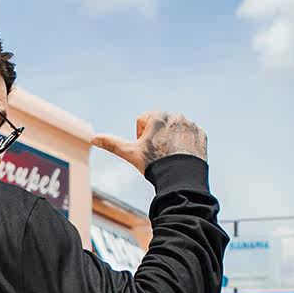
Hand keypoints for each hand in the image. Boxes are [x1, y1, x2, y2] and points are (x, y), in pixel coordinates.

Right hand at [90, 110, 207, 174]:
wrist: (179, 177)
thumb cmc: (153, 164)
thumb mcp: (130, 154)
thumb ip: (112, 144)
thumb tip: (92, 138)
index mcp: (158, 115)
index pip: (142, 121)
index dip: (140, 138)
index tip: (146, 150)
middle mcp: (176, 115)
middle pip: (158, 125)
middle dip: (156, 138)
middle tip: (157, 155)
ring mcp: (190, 124)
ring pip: (174, 131)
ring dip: (170, 141)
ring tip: (170, 157)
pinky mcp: (201, 134)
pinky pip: (189, 137)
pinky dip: (185, 145)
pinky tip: (182, 157)